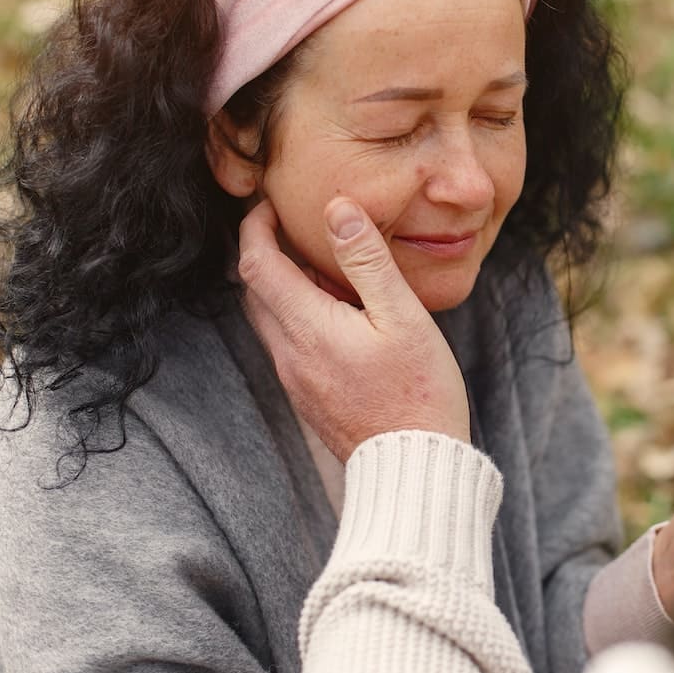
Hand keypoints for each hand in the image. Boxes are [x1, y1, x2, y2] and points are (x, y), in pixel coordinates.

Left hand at [238, 197, 470, 461]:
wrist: (413, 467)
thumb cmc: (418, 392)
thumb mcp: (402, 315)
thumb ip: (367, 260)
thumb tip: (338, 209)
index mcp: (306, 327)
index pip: (255, 263)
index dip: (256, 226)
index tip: (271, 205)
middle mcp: (289, 354)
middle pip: (255, 290)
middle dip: (267, 252)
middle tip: (299, 229)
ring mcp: (296, 379)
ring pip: (272, 318)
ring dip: (287, 286)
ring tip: (333, 273)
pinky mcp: (309, 396)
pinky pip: (290, 344)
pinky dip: (302, 316)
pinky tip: (345, 317)